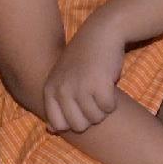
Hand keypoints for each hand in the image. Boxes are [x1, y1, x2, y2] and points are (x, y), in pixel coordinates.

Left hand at [40, 15, 127, 133]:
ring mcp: (80, 87)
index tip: (80, 106)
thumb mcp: (62, 78)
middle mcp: (62, 90)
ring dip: (103, 108)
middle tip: (94, 98)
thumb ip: (56, 103)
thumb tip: (51, 130)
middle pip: (79, 126)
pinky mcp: (99, 85)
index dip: (73, 120)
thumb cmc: (83, 58)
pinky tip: (109, 86)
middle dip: (90, 117)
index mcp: (50, 89)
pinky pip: (108, 108)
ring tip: (101, 89)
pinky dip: (113, 102)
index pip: (58, 124)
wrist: (101, 33)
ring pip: (96, 118)